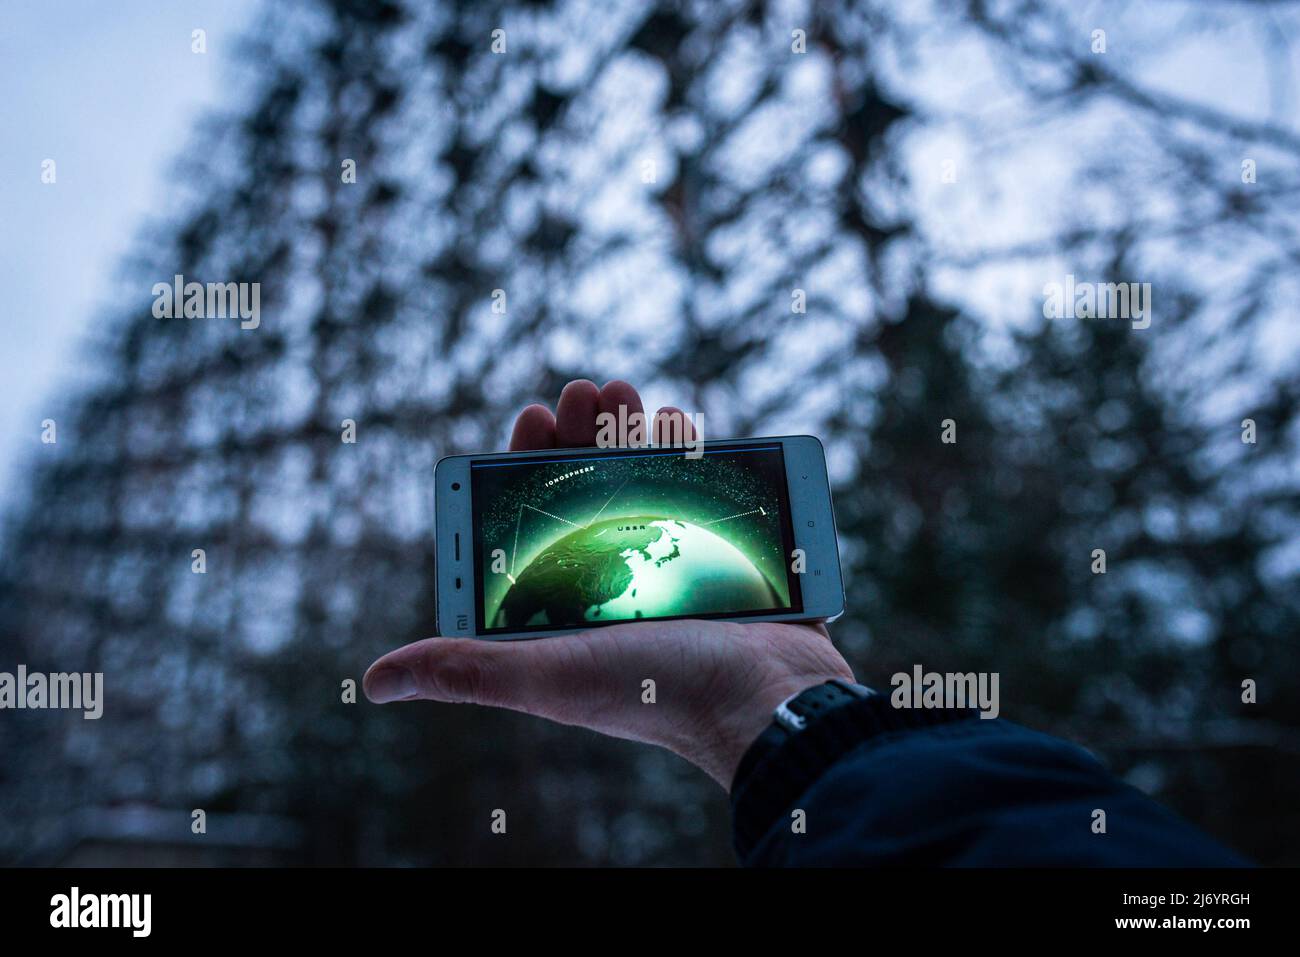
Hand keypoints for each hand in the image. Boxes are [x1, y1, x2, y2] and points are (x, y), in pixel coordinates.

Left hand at [363, 380, 854, 787]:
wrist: (769, 704)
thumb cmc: (657, 693)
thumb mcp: (551, 677)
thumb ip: (470, 669)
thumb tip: (374, 680)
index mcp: (569, 606)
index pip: (534, 520)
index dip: (525, 467)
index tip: (530, 420)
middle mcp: (617, 584)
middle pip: (587, 490)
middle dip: (580, 435)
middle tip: (583, 393)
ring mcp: (676, 565)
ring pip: (643, 481)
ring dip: (629, 431)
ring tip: (626, 394)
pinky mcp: (728, 554)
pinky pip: (701, 489)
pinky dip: (685, 450)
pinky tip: (674, 420)